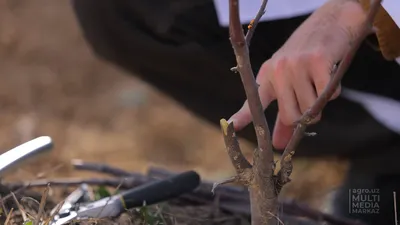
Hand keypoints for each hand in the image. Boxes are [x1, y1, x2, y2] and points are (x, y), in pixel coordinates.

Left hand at [229, 0, 366, 148]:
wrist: (329, 24)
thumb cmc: (305, 59)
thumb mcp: (288, 83)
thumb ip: (282, 115)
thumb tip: (279, 146)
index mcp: (267, 75)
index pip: (254, 101)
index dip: (242, 116)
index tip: (230, 125)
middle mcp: (278, 69)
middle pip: (291, 116)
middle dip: (305, 117)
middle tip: (310, 100)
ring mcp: (296, 64)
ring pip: (311, 108)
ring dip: (320, 103)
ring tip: (318, 82)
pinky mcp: (318, 61)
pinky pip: (328, 96)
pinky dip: (332, 92)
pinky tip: (328, 75)